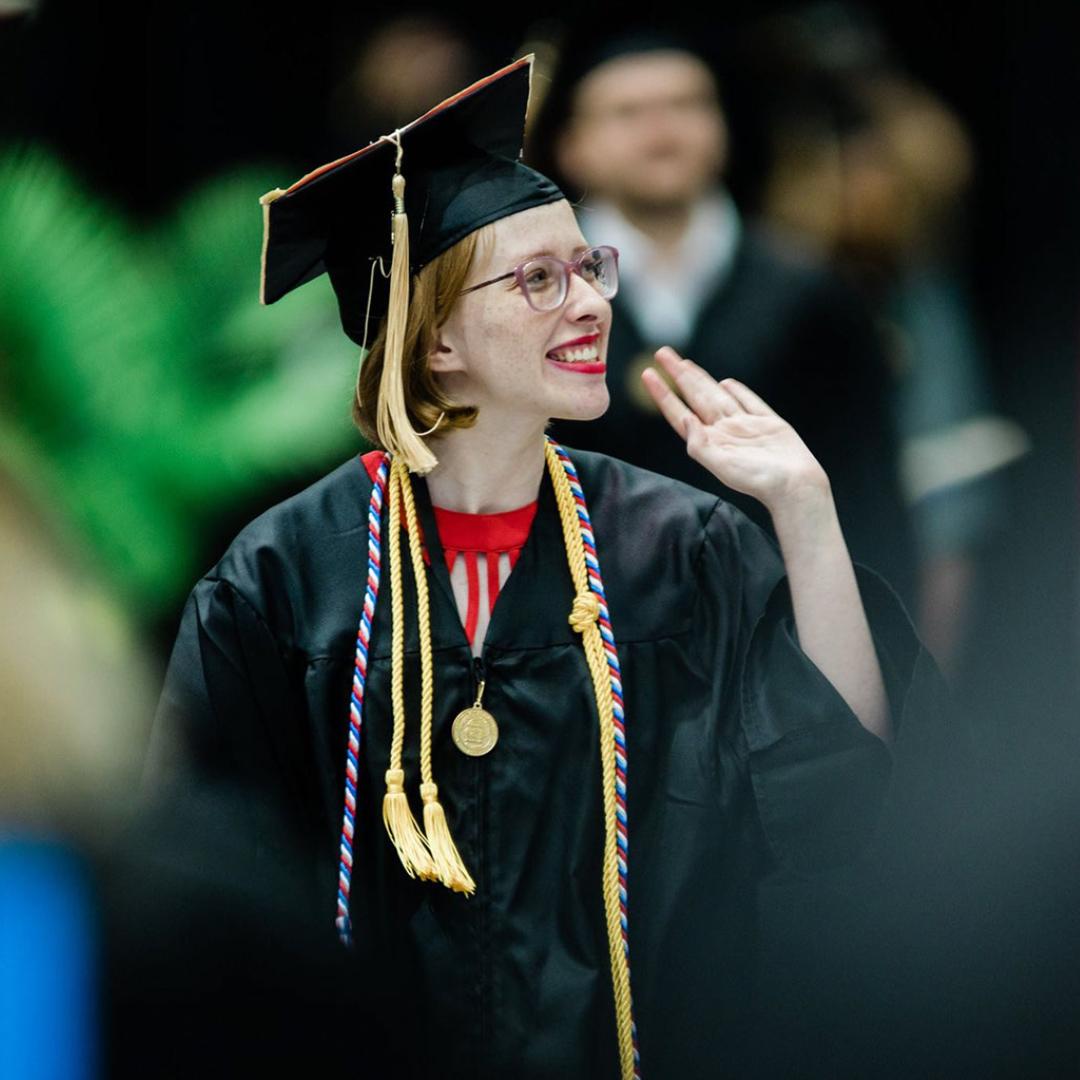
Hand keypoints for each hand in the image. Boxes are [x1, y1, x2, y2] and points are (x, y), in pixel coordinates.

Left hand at [641, 346, 829, 513]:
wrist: (795, 485)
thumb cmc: (759, 480)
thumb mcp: (722, 466)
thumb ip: (700, 445)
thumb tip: (685, 418)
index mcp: (710, 441)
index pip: (680, 412)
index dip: (663, 394)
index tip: (648, 374)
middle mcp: (725, 431)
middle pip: (696, 396)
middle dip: (678, 375)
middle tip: (662, 353)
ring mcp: (746, 426)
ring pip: (718, 395)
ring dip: (700, 378)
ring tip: (684, 363)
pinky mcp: (769, 423)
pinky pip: (749, 401)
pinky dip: (737, 391)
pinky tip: (725, 383)